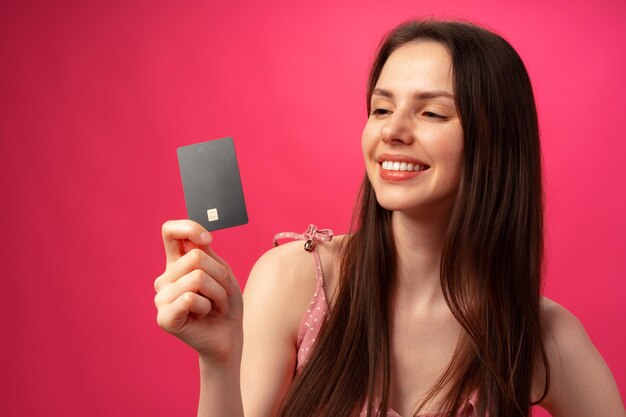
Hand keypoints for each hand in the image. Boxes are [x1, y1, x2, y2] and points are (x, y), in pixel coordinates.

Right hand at [154, 220, 243, 361]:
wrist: (228, 335)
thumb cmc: (225, 303)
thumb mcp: (221, 271)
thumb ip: (205, 253)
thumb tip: (195, 241)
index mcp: (176, 263)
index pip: (170, 231)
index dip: (189, 228)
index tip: (208, 241)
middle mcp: (165, 278)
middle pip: (196, 258)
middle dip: (220, 276)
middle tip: (222, 293)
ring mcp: (162, 298)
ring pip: (197, 278)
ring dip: (218, 293)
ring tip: (215, 306)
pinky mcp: (164, 318)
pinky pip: (191, 298)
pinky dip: (207, 306)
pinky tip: (204, 315)